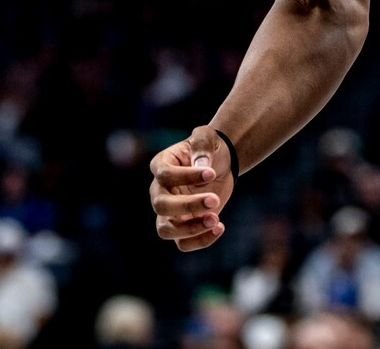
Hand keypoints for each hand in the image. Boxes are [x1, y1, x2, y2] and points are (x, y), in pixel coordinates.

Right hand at [148, 124, 233, 250]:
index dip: (186, 176)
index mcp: (161, 165)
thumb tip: (201, 165)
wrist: (219, 165)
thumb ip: (202, 145)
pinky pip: (182, 243)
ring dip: (191, 229)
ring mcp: (168, 212)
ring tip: (216, 220)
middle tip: (215, 200)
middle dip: (188, 205)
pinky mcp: (183, 226)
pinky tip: (220, 227)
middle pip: (161, 205)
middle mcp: (159, 190)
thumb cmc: (209, 147)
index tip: (212, 173)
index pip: (164, 175)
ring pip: (165, 230)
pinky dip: (200, 240)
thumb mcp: (207, 137)